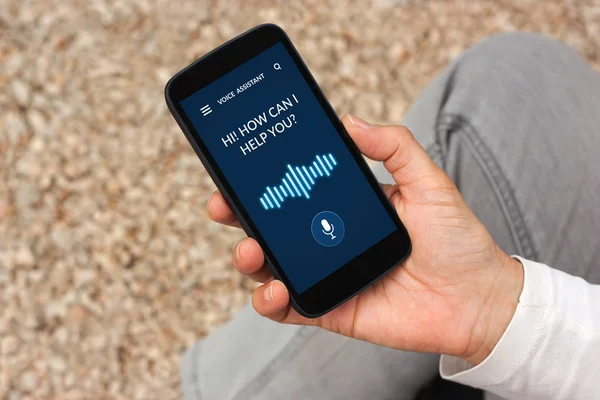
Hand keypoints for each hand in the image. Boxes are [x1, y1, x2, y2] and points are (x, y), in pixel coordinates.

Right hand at [207, 115, 522, 364]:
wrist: (479, 299)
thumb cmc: (457, 239)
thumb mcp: (428, 181)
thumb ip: (393, 146)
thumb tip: (350, 119)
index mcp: (345, 209)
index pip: (294, 192)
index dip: (263, 182)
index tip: (240, 168)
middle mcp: (329, 241)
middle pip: (272, 227)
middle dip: (239, 215)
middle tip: (223, 204)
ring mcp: (328, 275)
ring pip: (272, 267)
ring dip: (249, 257)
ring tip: (250, 249)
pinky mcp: (332, 309)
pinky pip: (290, 308)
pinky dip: (271, 301)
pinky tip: (274, 290)